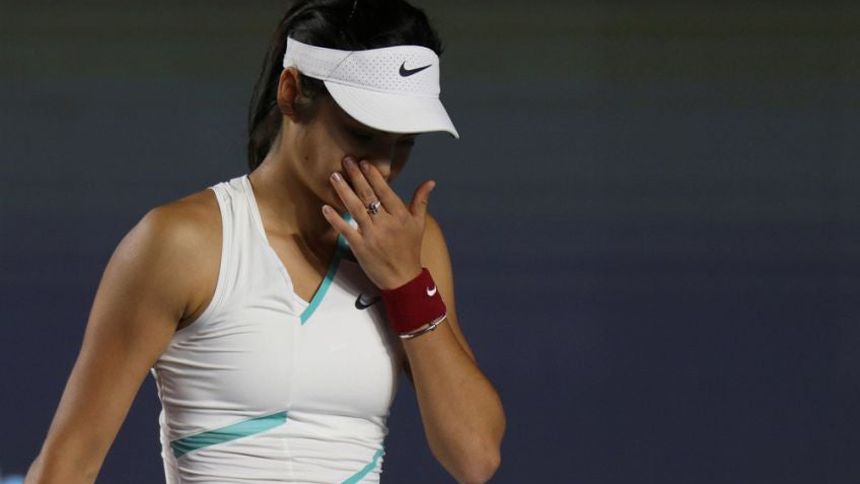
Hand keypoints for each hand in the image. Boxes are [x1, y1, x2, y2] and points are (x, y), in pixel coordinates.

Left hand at [322, 156, 434, 289]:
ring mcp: (372, 235)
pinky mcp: (360, 247)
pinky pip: (345, 230)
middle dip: (356, 177)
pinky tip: (326, 207)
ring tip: (334, 176)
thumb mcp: (419, 224)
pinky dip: (335, 218)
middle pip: (369, 196)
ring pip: (355, 209)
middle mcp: (386, 223)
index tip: (364, 162)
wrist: (403, 278)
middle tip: (346, 161)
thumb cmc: (410, 250)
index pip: (385, 191)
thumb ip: (421, 201)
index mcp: (400, 216)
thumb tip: (430, 182)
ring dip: (344, 191)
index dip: (374, 176)